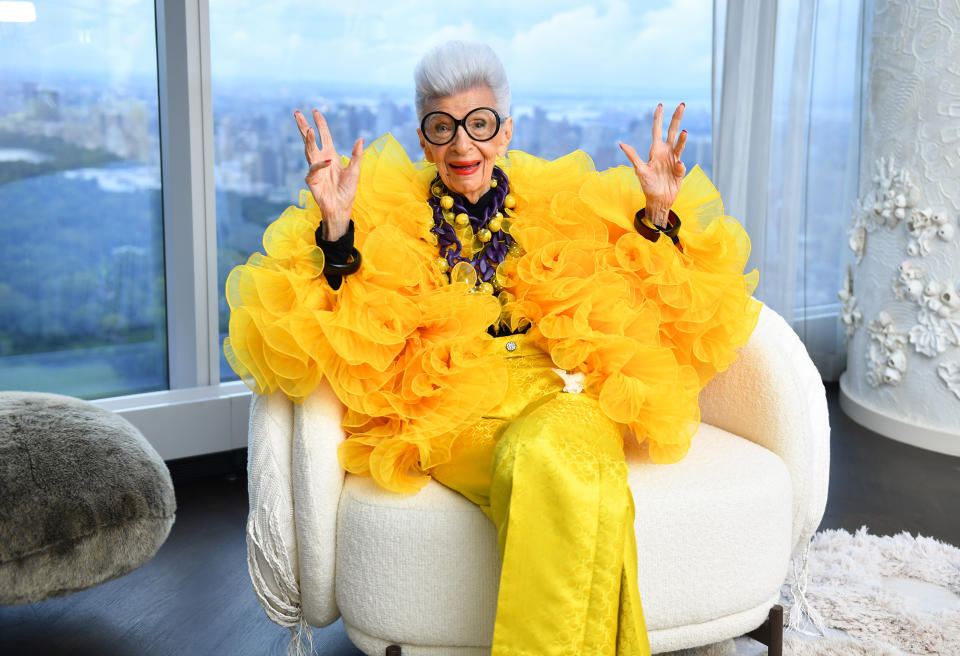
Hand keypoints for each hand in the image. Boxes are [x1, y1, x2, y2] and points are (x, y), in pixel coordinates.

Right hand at [294, 108, 362, 240]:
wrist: (341, 208)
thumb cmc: (347, 191)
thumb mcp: (355, 171)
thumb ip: (357, 155)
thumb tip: (360, 139)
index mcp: (330, 155)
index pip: (324, 135)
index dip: (320, 124)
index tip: (315, 111)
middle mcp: (321, 159)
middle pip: (310, 139)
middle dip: (303, 126)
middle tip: (297, 113)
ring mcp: (315, 169)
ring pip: (309, 151)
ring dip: (308, 140)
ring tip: (308, 129)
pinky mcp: (312, 180)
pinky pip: (315, 169)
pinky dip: (321, 165)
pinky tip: (328, 161)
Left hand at [618, 103, 686, 227]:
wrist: (658, 200)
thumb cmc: (647, 185)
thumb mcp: (639, 170)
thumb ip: (632, 156)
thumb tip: (620, 143)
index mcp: (655, 151)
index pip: (657, 131)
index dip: (658, 118)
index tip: (660, 105)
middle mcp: (666, 152)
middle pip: (672, 131)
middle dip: (676, 118)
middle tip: (682, 104)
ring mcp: (674, 160)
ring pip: (680, 144)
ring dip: (682, 138)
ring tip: (684, 131)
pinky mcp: (680, 170)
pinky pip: (681, 165)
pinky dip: (679, 165)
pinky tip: (676, 167)